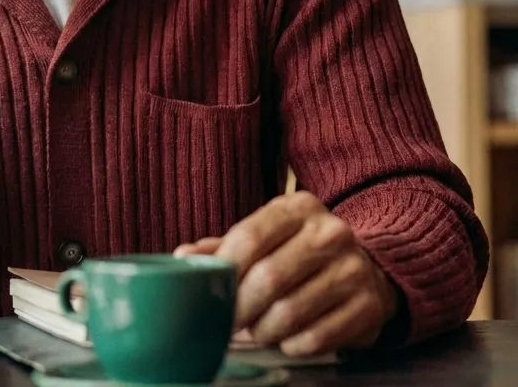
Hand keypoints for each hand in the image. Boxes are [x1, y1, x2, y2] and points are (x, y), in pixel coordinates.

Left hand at [174, 192, 398, 356]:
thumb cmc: (301, 252)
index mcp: (298, 207)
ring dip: (264, 330)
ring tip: (256, 331)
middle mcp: (330, 232)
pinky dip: (292, 345)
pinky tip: (286, 339)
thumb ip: (225, 246)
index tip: (212, 291)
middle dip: (241, 307)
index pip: (250, 236)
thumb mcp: (267, 236)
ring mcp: (354, 269)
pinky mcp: (369, 307)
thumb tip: (183, 258)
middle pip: (269, 277)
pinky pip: (317, 337)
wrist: (368, 270)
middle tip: (229, 322)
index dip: (225, 269)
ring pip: (291, 311)